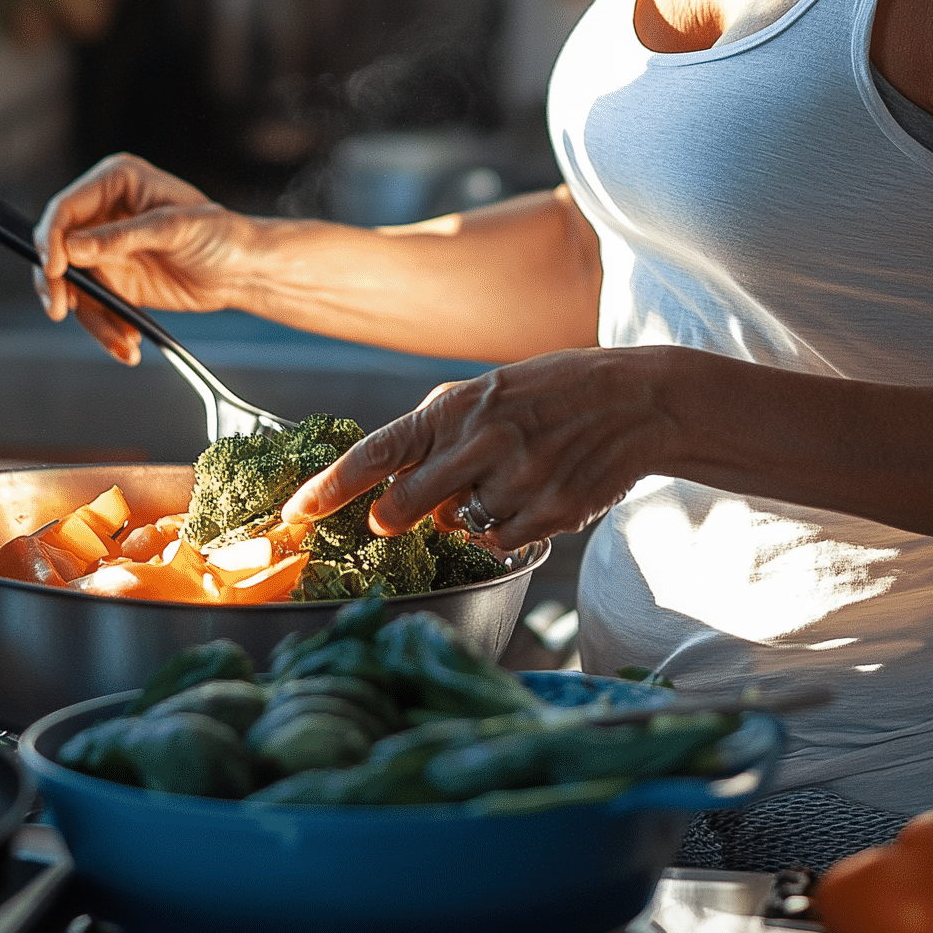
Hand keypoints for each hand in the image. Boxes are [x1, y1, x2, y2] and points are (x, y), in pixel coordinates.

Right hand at [32, 153, 253, 363]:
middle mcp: (104, 213)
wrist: (245, 271)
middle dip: (57, 283)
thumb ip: (123, 237)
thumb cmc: (221, 235)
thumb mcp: (175, 229)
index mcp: (116, 182)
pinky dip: (106, 328)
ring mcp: (106, 250)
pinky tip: (127, 342)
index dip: (52, 238)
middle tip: (62, 310)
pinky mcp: (115, 282)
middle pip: (56, 249)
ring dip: (89, 317)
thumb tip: (73, 246)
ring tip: (121, 341)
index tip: (55, 270)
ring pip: (73, 286)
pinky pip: (95, 307)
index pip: (66, 208)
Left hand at [281, 348, 665, 552]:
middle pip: (403, 506)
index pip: (377, 452)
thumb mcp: (491, 388)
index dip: (329, 488)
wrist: (638, 400)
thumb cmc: (556, 391)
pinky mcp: (548, 515)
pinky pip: (499, 543)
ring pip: (457, 528)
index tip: (294, 514)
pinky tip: (534, 494)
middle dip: (394, 517)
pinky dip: (505, 530)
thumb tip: (397, 480)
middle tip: (396, 517)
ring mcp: (516, 482)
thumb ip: (439, 428)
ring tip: (508, 477)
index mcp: (459, 406)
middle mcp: (481, 442)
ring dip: (468, 515)